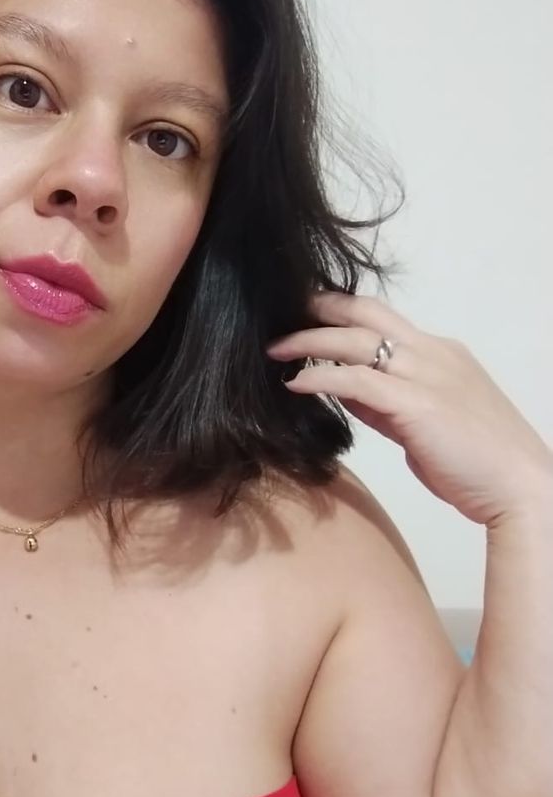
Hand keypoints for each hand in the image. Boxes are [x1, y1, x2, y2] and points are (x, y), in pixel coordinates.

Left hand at [265, 291, 552, 526]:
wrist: (521, 489)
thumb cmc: (476, 463)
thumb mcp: (425, 422)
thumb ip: (386, 404)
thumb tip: (344, 391)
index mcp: (440, 353)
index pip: (383, 318)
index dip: (342, 312)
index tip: (307, 314)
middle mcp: (433, 353)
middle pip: (366, 313)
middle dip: (320, 307)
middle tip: (281, 312)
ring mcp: (426, 374)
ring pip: (356, 340)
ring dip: (308, 340)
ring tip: (275, 349)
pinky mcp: (416, 404)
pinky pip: (356, 380)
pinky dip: (320, 377)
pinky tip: (295, 383)